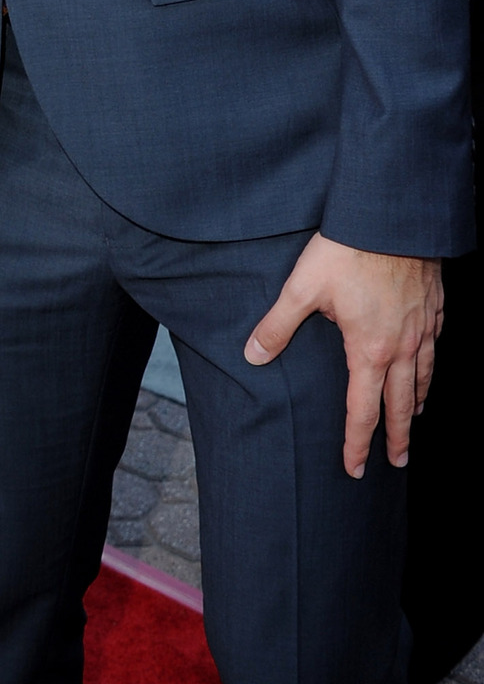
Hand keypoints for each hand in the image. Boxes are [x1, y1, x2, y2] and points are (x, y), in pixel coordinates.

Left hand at [244, 230, 443, 477]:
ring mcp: (422, 328)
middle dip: (399, 437)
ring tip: (414, 417)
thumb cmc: (346, 251)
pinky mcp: (433, 307)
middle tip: (399, 462)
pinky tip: (425, 364)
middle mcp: (402, 348)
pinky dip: (430, 366)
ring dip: (417, 402)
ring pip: (423, 377)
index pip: (363, 411)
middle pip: (402, 405)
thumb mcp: (302, 288)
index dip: (358, 444)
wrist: (390, 218)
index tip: (355, 469)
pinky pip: (434, 347)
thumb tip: (252, 356)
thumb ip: (277, 326)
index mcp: (369, 351)